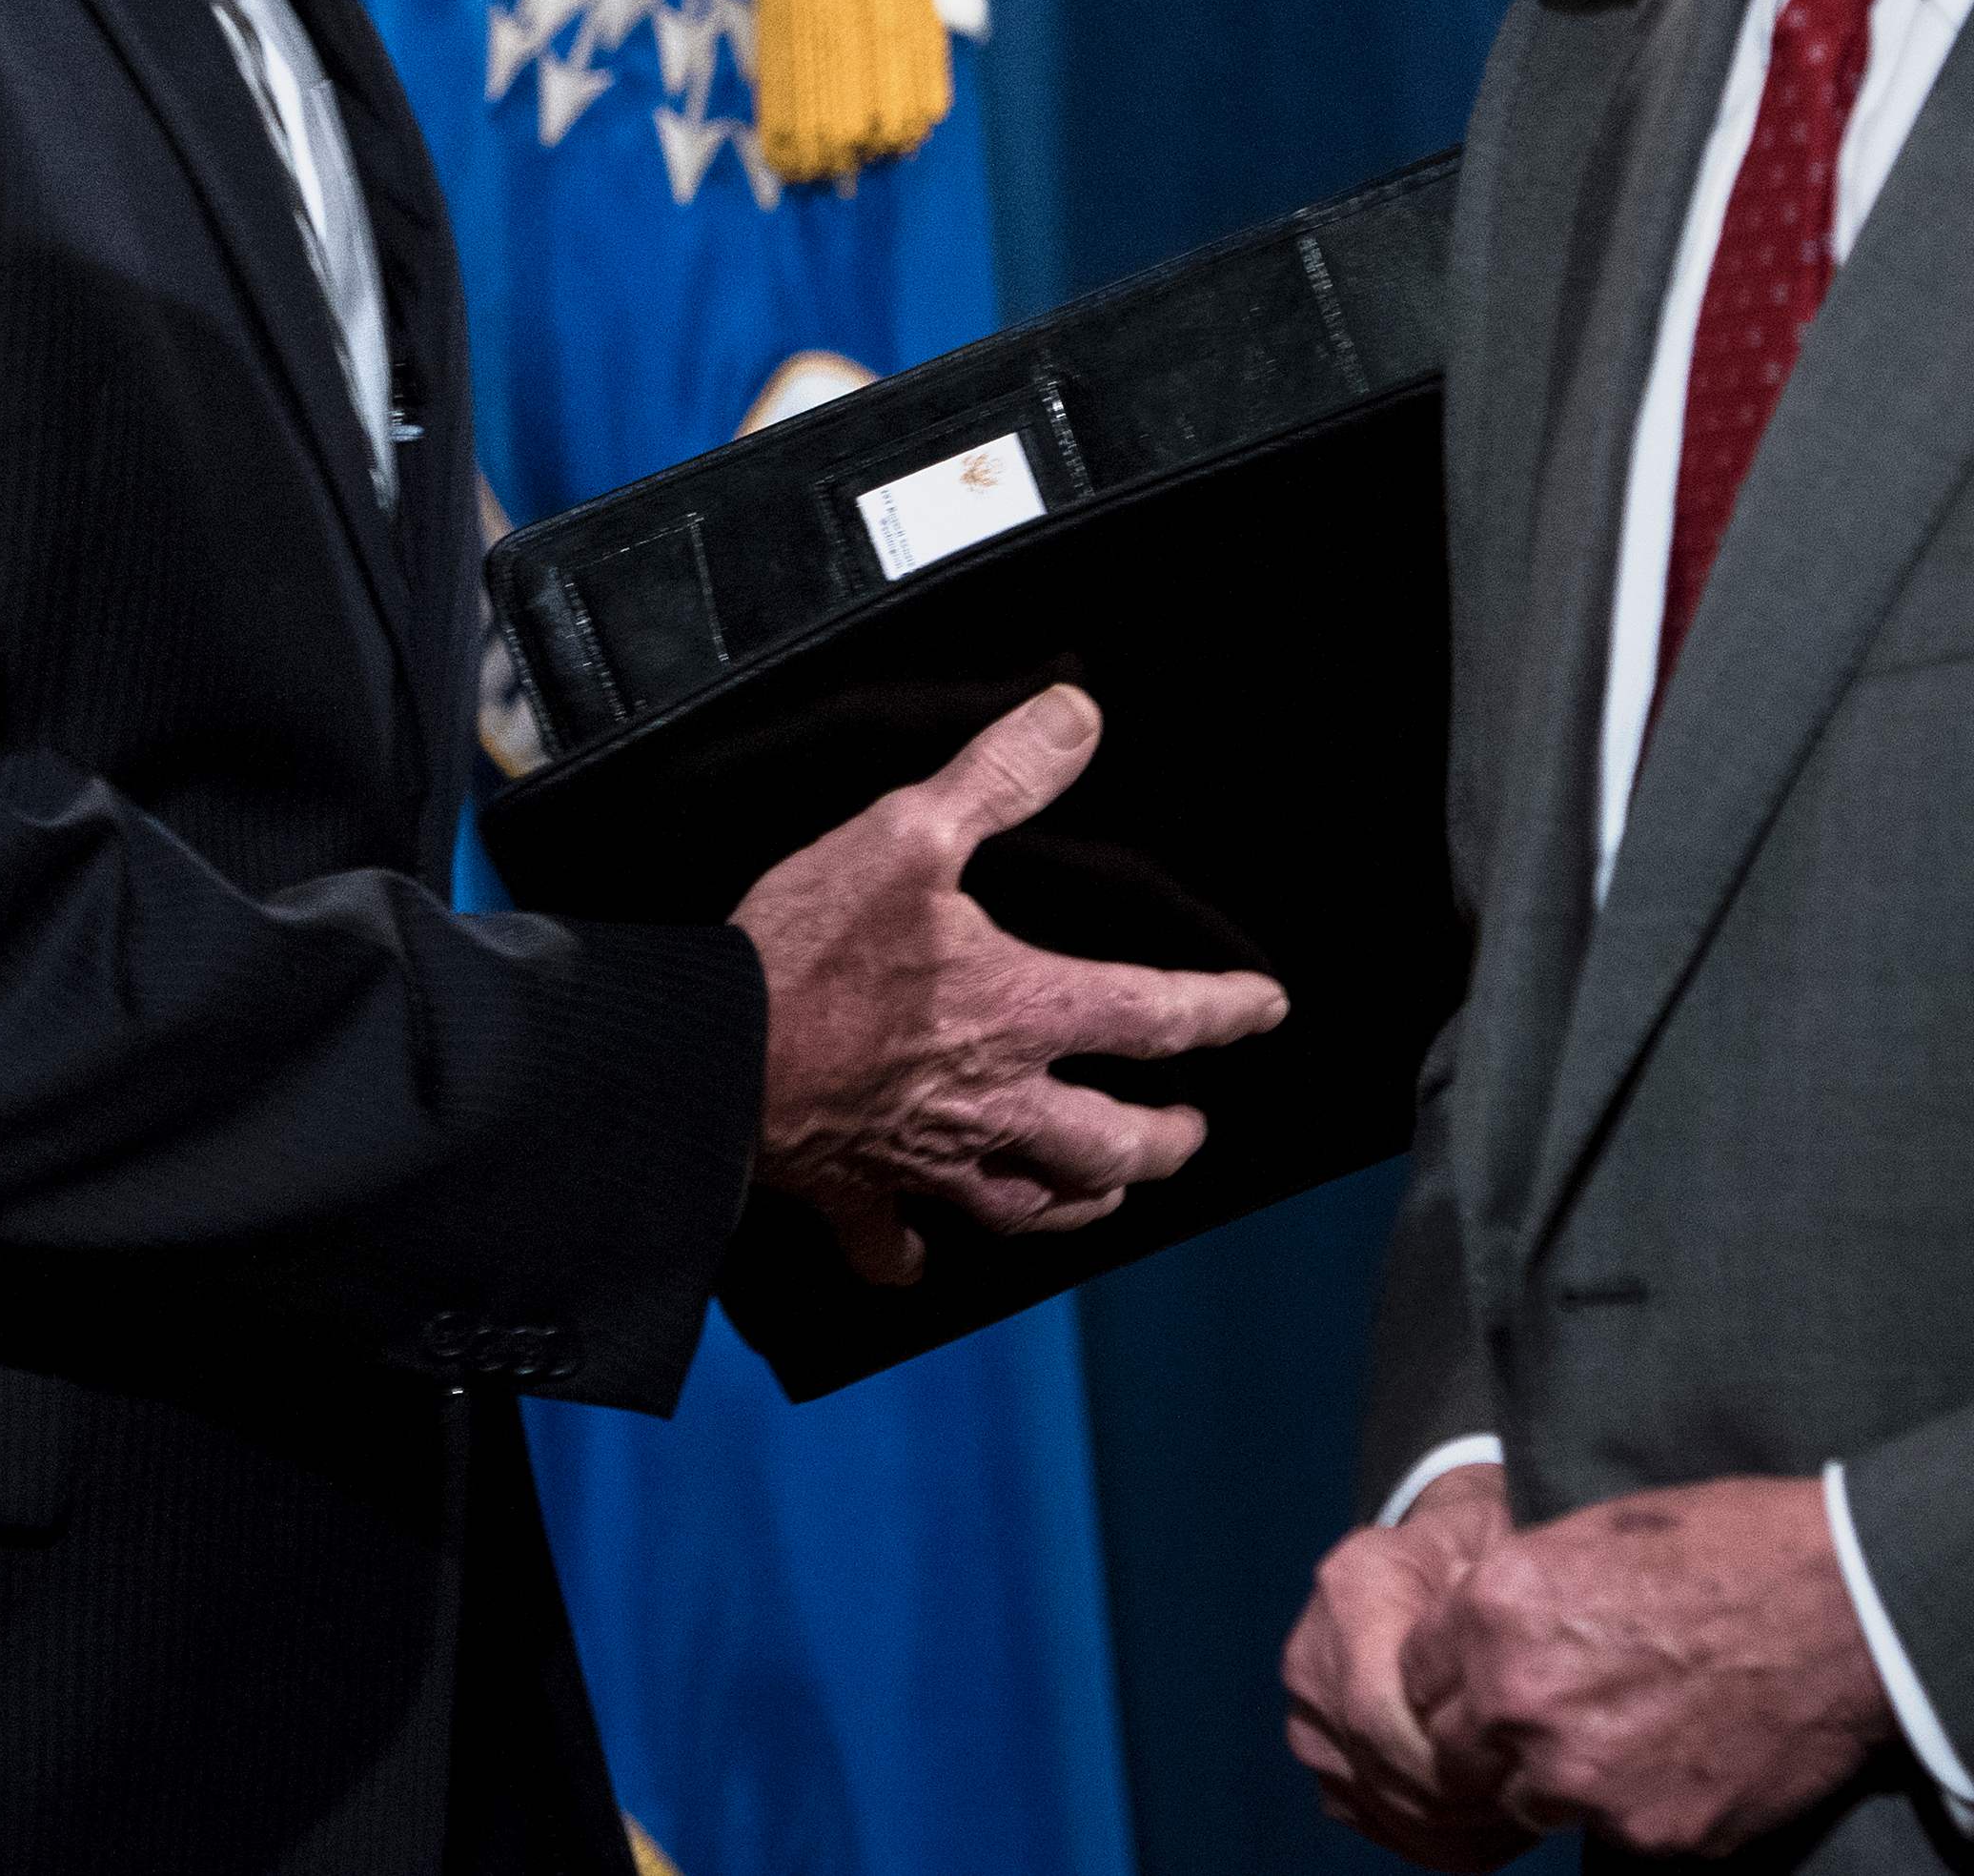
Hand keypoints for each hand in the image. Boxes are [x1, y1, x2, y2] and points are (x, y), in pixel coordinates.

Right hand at [728, 687, 1287, 1284]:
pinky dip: (915, 1254)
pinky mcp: (856, 1192)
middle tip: (1190, 1129)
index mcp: (1021, 1012)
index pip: (1156, 1018)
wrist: (709, 1052)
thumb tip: (1077, 718)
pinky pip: (896, 1246)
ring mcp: (927, 1160)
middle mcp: (994, 1103)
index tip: (1264, 1009)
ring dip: (1078, 1201)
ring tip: (1103, 1191)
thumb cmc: (806, 950)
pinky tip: (923, 1254)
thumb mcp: (906, 833)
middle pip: (1114, 1147)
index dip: (1222, 1010)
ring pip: (1031, 1207)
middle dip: (1165, 1141)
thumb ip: (999, 776)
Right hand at [1285, 1464, 1526, 1862]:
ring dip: (1450, 1831)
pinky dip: (1430, 1838)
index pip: (1378, 1714)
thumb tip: (1514, 1695)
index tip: (1519, 1776)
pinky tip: (1486, 1824)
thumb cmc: (1465, 1553)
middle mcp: (1309, 1659)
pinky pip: (1370, 1818)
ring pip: (1375, 1806)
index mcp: (1351, 1593)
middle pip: (1377, 1770)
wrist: (1414, 1556)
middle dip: (1460, 1806)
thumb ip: (1494, 1617)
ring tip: (1518, 1817)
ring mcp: (1305, 1714)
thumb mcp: (1490, 1552)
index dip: (1447, 1766)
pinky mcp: (1317, 1753)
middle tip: (1532, 1809)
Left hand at [1399, 1473, 1888, 1858]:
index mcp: (1494, 1612)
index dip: (1449, 1679)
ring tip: (1623, 1733)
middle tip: (1548, 1717)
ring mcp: (1583, 1779)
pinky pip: (1611, 1834)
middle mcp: (1521, 1701)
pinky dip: (1633, 1806)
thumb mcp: (1589, 1536)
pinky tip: (1678, 1757)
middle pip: (1454, 1752)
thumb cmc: (1726, 1548)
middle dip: (1488, 1739)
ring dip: (1555, 1780)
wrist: (1846, 1607)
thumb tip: (1474, 1637)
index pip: (1414, 1677)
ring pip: (1527, 1803)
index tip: (1480, 1679)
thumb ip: (1513, 1599)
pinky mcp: (1650, 1832)